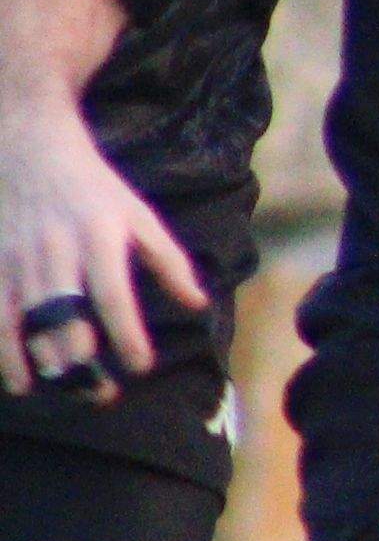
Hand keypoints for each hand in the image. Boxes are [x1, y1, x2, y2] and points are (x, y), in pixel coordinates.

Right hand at [0, 108, 198, 399]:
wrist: (28, 147)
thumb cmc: (94, 188)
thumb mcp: (139, 215)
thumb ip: (168, 261)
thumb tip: (198, 304)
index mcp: (99, 236)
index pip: (112, 294)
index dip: (126, 335)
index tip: (140, 367)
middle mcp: (56, 249)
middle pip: (64, 316)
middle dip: (81, 362)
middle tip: (101, 394)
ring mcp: (17, 257)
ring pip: (24, 321)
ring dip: (41, 364)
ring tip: (61, 392)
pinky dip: (2, 350)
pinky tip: (18, 380)